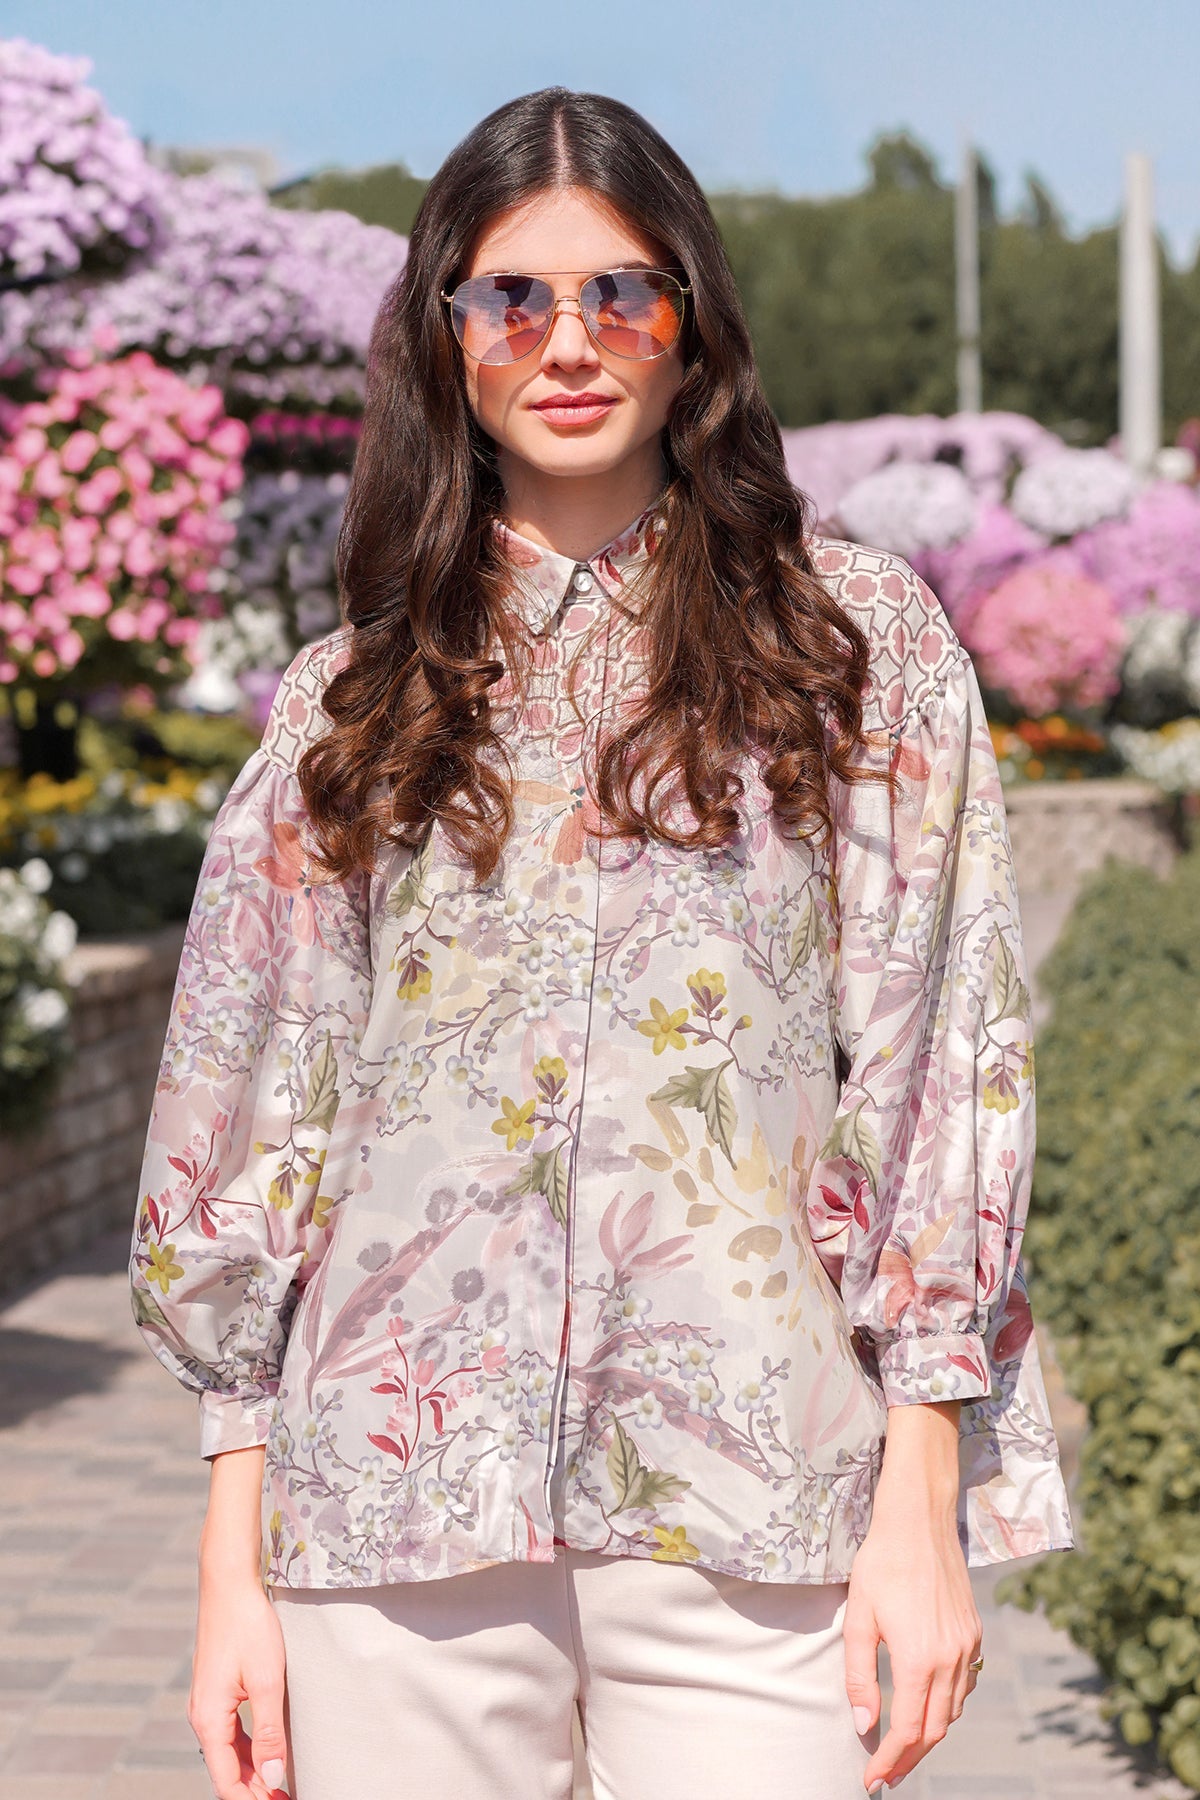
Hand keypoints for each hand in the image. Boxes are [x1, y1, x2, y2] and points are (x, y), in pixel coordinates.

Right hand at [188, 1572, 289, 1798]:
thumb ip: (269, 1732)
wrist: (228, 1583)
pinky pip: (230, 1732)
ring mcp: (207, 1703)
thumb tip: (273, 1779)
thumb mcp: (268, 1680)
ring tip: (282, 1784)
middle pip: (226, 1770)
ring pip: (228, 1753)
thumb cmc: (249, 1626)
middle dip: (254, 1790)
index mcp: (209, 1720)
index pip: (227, 1781)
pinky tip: (268, 1752)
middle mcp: (202, 1716)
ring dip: (253, 1771)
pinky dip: (248, 1749)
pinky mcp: (216, 1690)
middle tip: (287, 1797)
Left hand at [844, 1462, 981, 1789]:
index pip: (907, 1730)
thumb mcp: (858, 1616)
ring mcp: (967, 1646)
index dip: (889, 1762)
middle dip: (909, 1759)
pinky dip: (946, 1706)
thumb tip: (863, 1725)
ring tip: (901, 1747)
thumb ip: (859, 1674)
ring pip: (952, 1712)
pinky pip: (964, 1685)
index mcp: (919, 1658)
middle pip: (933, 1730)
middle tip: (885, 1775)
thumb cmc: (881, 1562)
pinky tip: (926, 1704)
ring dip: (928, 1735)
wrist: (920, 1520)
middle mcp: (950, 1659)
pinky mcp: (973, 1633)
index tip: (871, 1780)